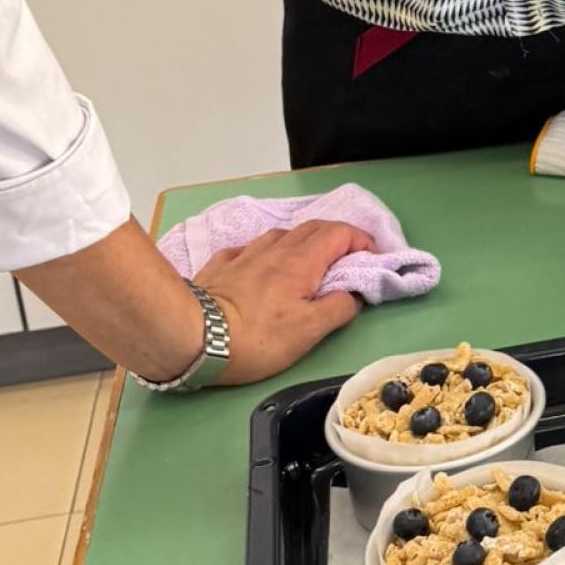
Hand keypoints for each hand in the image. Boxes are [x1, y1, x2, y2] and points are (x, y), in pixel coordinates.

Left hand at [192, 222, 374, 388]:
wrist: (193, 336)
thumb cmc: (256, 337)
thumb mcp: (309, 332)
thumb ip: (338, 308)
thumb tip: (353, 295)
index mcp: (302, 261)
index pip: (340, 233)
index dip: (361, 240)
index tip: (371, 258)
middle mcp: (275, 249)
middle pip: (313, 227)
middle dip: (336, 237)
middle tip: (346, 259)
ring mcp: (245, 254)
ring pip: (281, 234)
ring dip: (301, 242)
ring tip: (305, 263)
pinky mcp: (220, 265)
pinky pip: (249, 249)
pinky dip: (265, 253)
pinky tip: (260, 266)